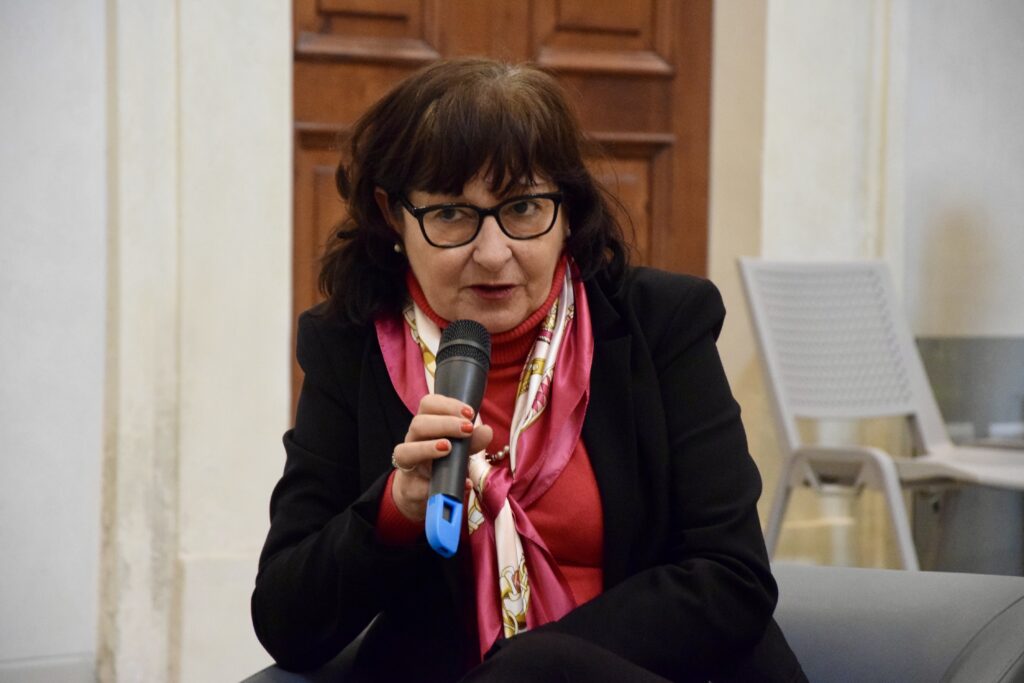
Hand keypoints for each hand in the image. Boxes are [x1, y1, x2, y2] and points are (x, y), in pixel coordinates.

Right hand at [390, 394, 492, 521]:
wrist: (423, 490)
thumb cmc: (443, 461)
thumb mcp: (462, 449)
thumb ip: (473, 440)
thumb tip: (486, 431)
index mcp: (426, 424)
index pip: (428, 404)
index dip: (448, 405)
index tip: (470, 413)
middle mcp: (413, 440)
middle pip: (418, 424)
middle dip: (444, 424)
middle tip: (467, 429)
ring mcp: (408, 464)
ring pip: (405, 451)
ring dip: (428, 448)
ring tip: (448, 448)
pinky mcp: (409, 487)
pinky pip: (415, 485)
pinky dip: (433, 485)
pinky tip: (456, 485)